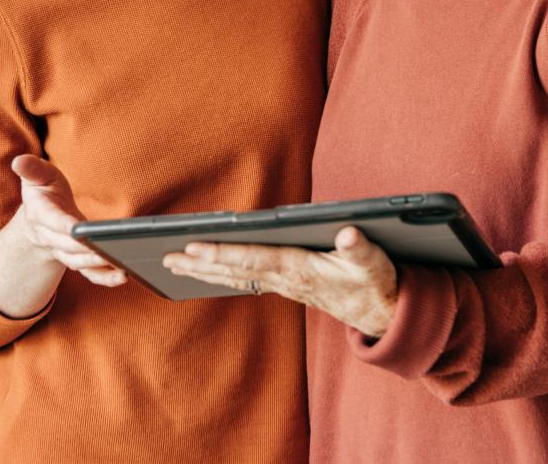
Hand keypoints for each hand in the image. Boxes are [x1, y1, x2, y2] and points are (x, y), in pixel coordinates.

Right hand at [5, 154, 124, 287]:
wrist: (41, 216)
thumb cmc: (44, 191)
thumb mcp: (38, 175)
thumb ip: (31, 168)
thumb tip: (18, 161)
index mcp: (40, 213)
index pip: (52, 221)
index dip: (64, 225)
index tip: (78, 228)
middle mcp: (49, 237)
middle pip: (67, 246)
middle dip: (86, 249)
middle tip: (108, 247)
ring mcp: (63, 251)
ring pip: (78, 262)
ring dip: (98, 265)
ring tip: (122, 265)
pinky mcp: (77, 258)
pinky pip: (88, 273)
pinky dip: (104, 278)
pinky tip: (124, 276)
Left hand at [162, 227, 397, 336]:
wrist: (381, 314)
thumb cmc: (375, 283)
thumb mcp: (374, 263)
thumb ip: (361, 248)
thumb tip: (348, 233)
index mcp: (301, 269)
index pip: (253, 259)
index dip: (223, 252)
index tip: (194, 246)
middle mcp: (285, 279)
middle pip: (235, 271)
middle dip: (200, 264)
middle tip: (166, 257)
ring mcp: (283, 284)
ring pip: (236, 278)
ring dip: (204, 272)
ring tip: (174, 264)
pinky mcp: (285, 285)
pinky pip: (245, 280)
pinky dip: (222, 275)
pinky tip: (206, 272)